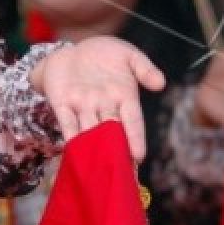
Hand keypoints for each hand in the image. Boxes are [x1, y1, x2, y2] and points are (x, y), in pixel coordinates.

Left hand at [29, 36, 164, 162]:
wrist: (73, 49)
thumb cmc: (105, 54)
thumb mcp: (128, 54)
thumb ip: (144, 68)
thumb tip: (161, 83)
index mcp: (124, 96)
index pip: (133, 120)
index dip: (135, 137)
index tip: (139, 156)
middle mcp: (105, 106)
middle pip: (112, 133)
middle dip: (116, 153)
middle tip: (120, 174)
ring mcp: (83, 107)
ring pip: (91, 132)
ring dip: (94, 150)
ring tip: (98, 171)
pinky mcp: (63, 104)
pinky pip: (67, 123)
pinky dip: (70, 138)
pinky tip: (73, 154)